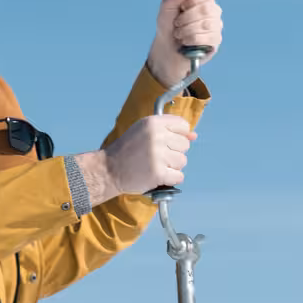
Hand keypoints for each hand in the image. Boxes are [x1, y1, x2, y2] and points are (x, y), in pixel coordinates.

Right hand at [77, 114, 195, 201]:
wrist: (108, 170)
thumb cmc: (126, 150)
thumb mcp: (143, 131)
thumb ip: (168, 130)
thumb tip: (194, 136)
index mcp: (153, 123)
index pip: (183, 126)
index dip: (179, 136)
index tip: (168, 143)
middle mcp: (157, 137)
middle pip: (184, 145)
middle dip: (174, 153)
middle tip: (157, 157)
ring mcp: (158, 156)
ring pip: (182, 161)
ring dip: (172, 167)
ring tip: (156, 166)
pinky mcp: (158, 174)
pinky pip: (178, 176)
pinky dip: (170, 179)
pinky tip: (158, 176)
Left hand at [147, 0, 222, 88]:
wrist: (166, 49)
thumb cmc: (168, 26)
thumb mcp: (167, 7)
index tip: (181, 7)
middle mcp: (212, 9)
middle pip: (206, 8)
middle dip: (186, 17)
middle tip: (176, 23)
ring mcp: (216, 24)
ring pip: (207, 24)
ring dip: (187, 30)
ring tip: (178, 34)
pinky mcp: (216, 40)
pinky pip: (208, 37)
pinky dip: (191, 39)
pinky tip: (185, 41)